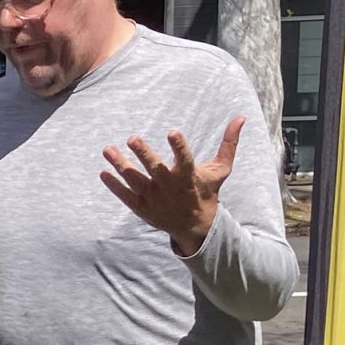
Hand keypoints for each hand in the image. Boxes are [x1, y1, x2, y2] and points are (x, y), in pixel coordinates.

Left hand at [100, 116, 242, 255]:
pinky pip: (125, 196)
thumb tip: (241, 118)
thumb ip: (229, 143)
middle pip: (155, 169)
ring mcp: (154, 199)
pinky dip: (114, 186)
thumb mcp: (221, 170)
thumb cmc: (206, 192)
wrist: (195, 226)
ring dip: (120, 165)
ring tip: (108, 149)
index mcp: (188, 177)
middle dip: (144, 154)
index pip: (185, 159)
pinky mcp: (142, 208)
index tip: (173, 132)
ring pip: (135, 180)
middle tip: (132, 138)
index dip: (179, 146)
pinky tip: (103, 172)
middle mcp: (169, 188)